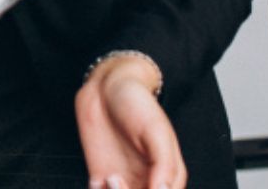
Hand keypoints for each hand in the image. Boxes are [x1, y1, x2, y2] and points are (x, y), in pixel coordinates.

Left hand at [75, 54, 184, 188]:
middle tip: (118, 179)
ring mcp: (124, 182)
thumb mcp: (156, 130)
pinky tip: (99, 178)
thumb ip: (164, 165)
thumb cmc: (136, 104)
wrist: (105, 89)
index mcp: (169, 176)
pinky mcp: (101, 179)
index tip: (145, 186)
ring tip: (111, 177)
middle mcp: (148, 183)